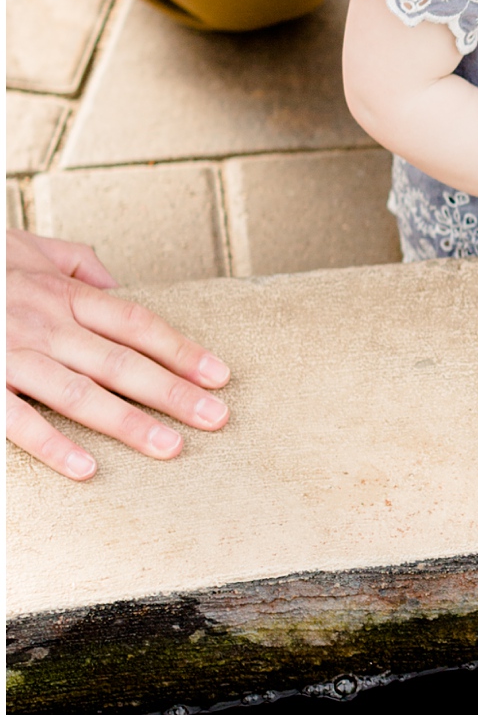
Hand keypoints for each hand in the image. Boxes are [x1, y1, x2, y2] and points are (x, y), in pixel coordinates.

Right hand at [6, 228, 229, 478]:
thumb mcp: (25, 245)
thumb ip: (74, 261)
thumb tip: (115, 282)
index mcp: (61, 292)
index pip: (135, 322)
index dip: (180, 349)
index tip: (219, 375)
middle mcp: (44, 323)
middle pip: (121, 361)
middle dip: (174, 392)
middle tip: (217, 419)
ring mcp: (11, 354)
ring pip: (80, 392)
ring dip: (128, 423)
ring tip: (171, 448)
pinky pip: (17, 418)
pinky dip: (51, 445)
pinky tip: (86, 469)